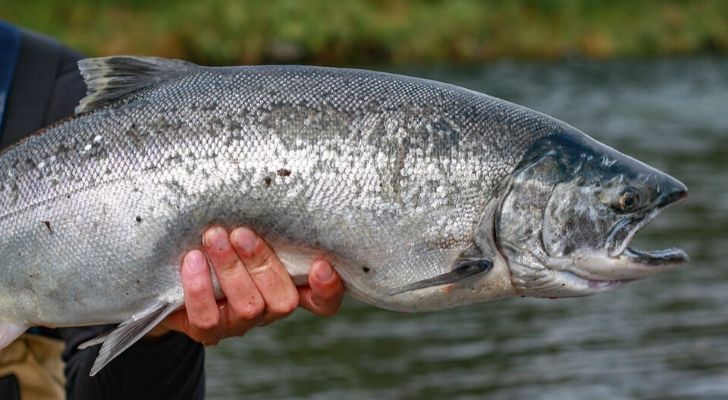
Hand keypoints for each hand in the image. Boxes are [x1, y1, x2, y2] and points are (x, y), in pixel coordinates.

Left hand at [146, 226, 343, 343]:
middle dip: (263, 263)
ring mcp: (240, 323)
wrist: (174, 272)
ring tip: (213, 236)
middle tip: (241, 232)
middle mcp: (270, 308)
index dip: (327, 289)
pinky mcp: (208, 330)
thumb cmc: (220, 241)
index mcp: (289, 285)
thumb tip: (263, 181)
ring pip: (248, 307)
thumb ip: (264, 221)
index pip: (323, 302)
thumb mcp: (245, 231)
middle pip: (284, 301)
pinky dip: (199, 287)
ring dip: (230, 269)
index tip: (321, 263)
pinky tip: (192, 259)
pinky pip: (207, 318)